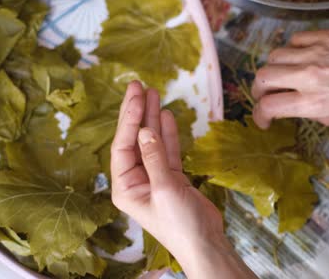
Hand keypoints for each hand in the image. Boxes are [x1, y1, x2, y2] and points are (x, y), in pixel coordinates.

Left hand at [110, 82, 255, 278]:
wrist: (205, 244)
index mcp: (125, 187)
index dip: (129, 118)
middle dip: (136, 112)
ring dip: (152, 118)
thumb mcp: (165, 189)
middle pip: (133, 139)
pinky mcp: (171, 178)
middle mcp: (135, 180)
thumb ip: (155, 158)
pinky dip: (167, 133)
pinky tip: (166, 114)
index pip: (122, 145)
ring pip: (150, 141)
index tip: (136, 96)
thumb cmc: (180, 224)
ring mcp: (154, 177)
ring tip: (153, 92)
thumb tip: (145, 130)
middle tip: (138, 85)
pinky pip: (166, 150)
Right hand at [251, 29, 328, 127]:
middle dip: (258, 90)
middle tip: (265, 95)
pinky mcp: (322, 36)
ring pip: (274, 57)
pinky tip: (300, 57)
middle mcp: (309, 77)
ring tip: (282, 75)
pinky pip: (293, 40)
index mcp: (315, 102)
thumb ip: (317, 115)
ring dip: (273, 69)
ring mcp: (314, 53)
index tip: (264, 119)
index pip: (269, 106)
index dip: (259, 115)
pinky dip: (291, 50)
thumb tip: (301, 108)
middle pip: (263, 78)